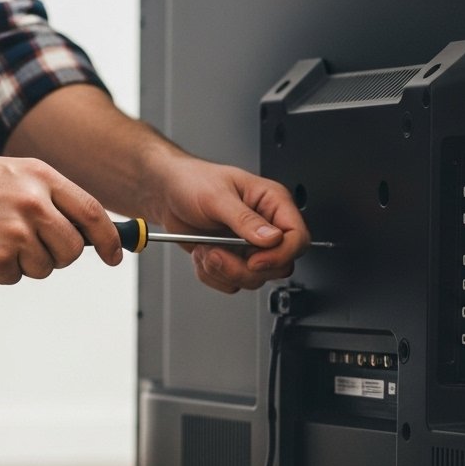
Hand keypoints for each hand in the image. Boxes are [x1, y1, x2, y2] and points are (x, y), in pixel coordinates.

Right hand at [0, 155, 121, 283]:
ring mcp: (14, 232)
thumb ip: (52, 199)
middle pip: (72, 249)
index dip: (109, 238)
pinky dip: (0, 270)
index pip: (91, 212)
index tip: (115, 254)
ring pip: (45, 267)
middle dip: (60, 256)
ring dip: (26, 263)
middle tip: (36, 246)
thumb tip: (90, 232)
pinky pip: (15, 277)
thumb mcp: (13, 175)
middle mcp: (31, 202)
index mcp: (39, 176)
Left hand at [143, 154, 309, 292]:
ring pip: (254, 279)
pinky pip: (232, 283)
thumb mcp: (217, 197)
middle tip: (218, 252)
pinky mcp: (233, 260)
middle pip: (279, 267)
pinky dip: (212, 275)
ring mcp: (249, 246)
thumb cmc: (192, 182)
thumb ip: (245, 219)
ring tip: (206, 249)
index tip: (254, 259)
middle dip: (243, 268)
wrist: (167, 194)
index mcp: (272, 202)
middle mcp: (265, 226)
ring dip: (223, 270)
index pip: (297, 238)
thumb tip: (272, 238)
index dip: (279, 255)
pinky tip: (203, 253)